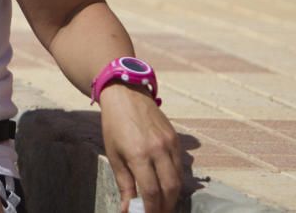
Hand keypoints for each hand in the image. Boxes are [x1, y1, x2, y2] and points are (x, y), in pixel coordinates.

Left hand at [100, 83, 182, 212]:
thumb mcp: (114, 155)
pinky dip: (176, 180)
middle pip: (170, 189)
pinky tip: (168, 187)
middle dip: (166, 207)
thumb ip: (124, 184)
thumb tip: (128, 209)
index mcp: (139, 154)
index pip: (151, 192)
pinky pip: (181, 166)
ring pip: (179, 179)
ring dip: (173, 196)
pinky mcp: (176, 139)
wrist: (126, 95)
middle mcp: (158, 150)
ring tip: (163, 205)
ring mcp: (170, 144)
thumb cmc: (115, 125)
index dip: (152, 210)